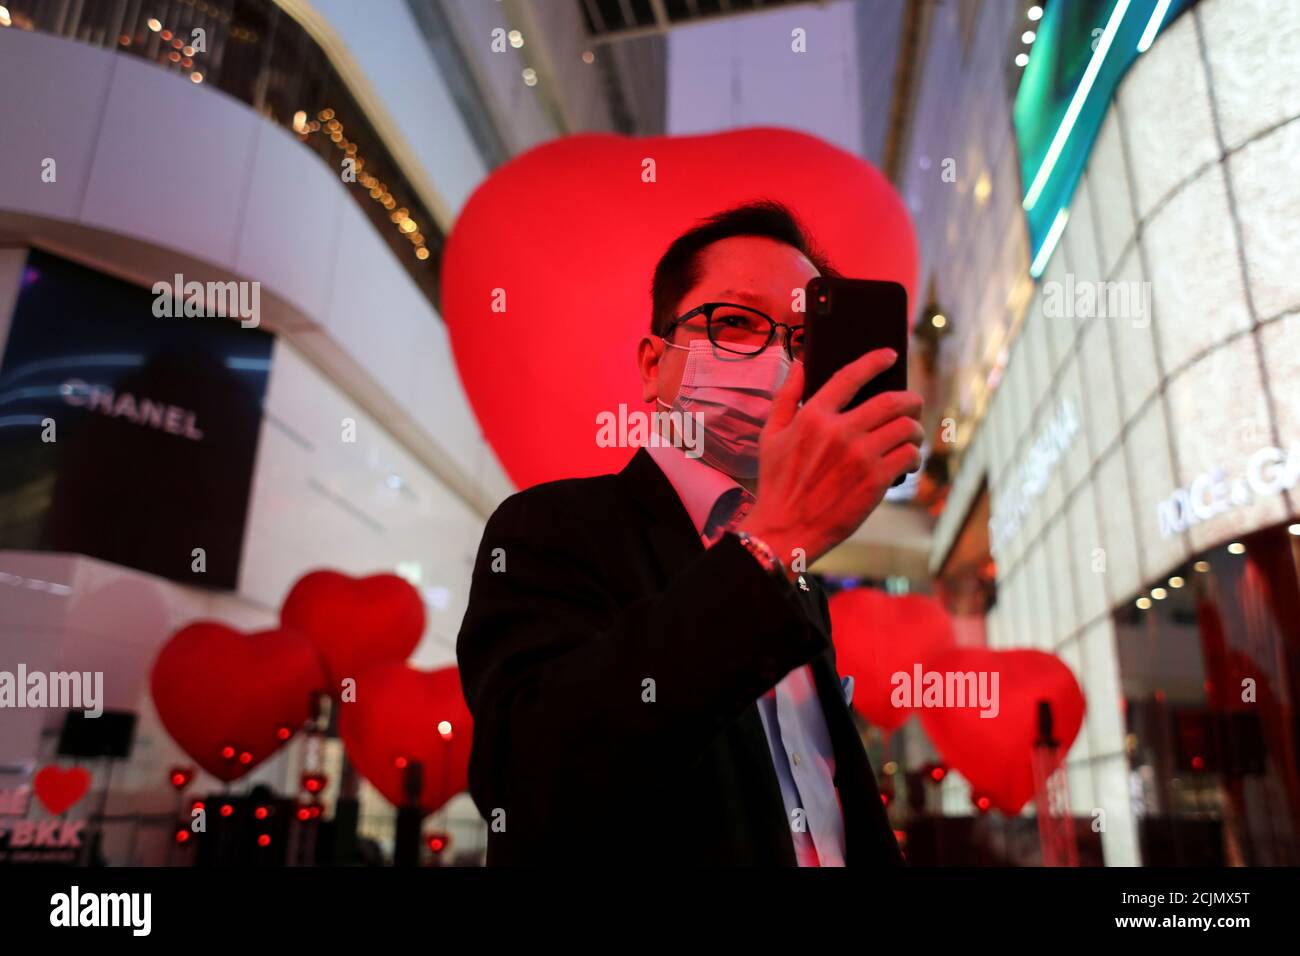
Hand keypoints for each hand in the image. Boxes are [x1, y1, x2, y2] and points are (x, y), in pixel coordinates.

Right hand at [737, 348, 923, 570]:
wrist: (785, 529)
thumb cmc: (776, 483)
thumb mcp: (770, 434)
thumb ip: (785, 396)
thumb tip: (801, 363)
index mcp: (813, 416)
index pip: (850, 376)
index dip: (874, 361)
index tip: (888, 355)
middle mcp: (840, 431)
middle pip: (892, 401)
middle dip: (910, 400)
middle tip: (913, 404)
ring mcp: (860, 456)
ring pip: (906, 427)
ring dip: (914, 430)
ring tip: (911, 437)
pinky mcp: (875, 481)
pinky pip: (909, 455)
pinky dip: (913, 456)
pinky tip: (907, 462)